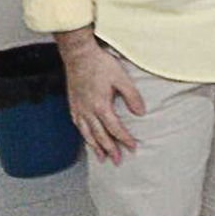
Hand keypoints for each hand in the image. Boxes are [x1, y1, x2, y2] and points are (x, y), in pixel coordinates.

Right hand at [55, 28, 144, 163]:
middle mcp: (88, 111)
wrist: (79, 55)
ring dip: (95, 146)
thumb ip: (132, 96)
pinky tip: (86, 138)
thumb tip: (141, 113)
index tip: (133, 147)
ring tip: (101, 157)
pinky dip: (83, 134)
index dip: (124, 139)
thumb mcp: (122, 78)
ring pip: (87, 133)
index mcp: (101, 106)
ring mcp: (78, 108)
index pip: (115, 129)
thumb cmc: (101, 64)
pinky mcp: (73, 104)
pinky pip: (77, 125)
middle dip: (110, 149)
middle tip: (117, 161)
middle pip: (100, 135)